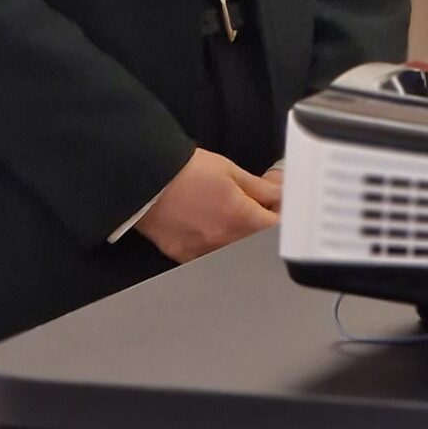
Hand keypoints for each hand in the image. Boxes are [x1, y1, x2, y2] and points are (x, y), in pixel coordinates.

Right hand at [135, 147, 280, 263]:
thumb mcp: (230, 171)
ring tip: (226, 216)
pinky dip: (214, 246)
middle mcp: (224, 240)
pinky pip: (208, 257)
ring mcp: (203, 252)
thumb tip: (280, 196)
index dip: (280, 216)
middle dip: (260, 225)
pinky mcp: (184, 256)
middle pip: (256, 242)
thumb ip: (260, 188)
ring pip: (234, 252)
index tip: (276, 208)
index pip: (275, 228)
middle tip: (253, 208)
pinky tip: (208, 228)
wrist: (148, 179)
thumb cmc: (186, 171)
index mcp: (240, 217)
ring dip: (238, 237)